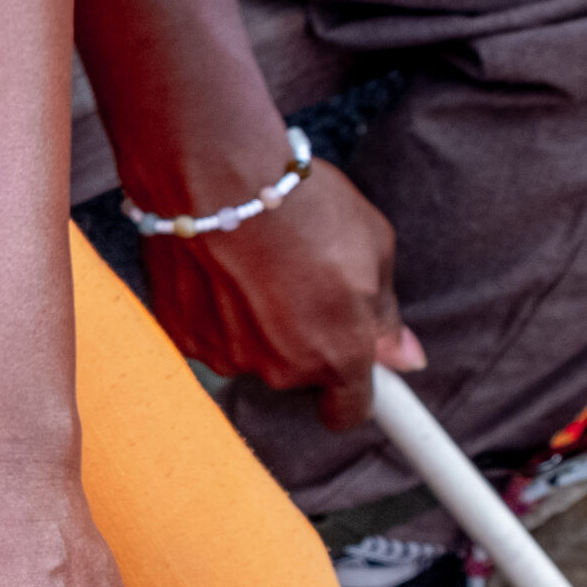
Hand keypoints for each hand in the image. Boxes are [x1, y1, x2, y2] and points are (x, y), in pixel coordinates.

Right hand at [142, 157, 424, 427]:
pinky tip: (220, 267)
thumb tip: (403, 358)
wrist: (216, 175)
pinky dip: (214, 310)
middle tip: (299, 278)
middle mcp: (281, 369)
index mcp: (338, 353)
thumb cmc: (301, 204)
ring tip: (256, 263)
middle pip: (296, 372)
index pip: (348, 411)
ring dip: (255, 322)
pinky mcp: (183, 337)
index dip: (352, 391)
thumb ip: (384, 315)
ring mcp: (227, 356)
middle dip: (302, 336)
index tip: (353, 371)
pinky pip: (209, 334)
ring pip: (250, 352)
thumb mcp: (372, 247)